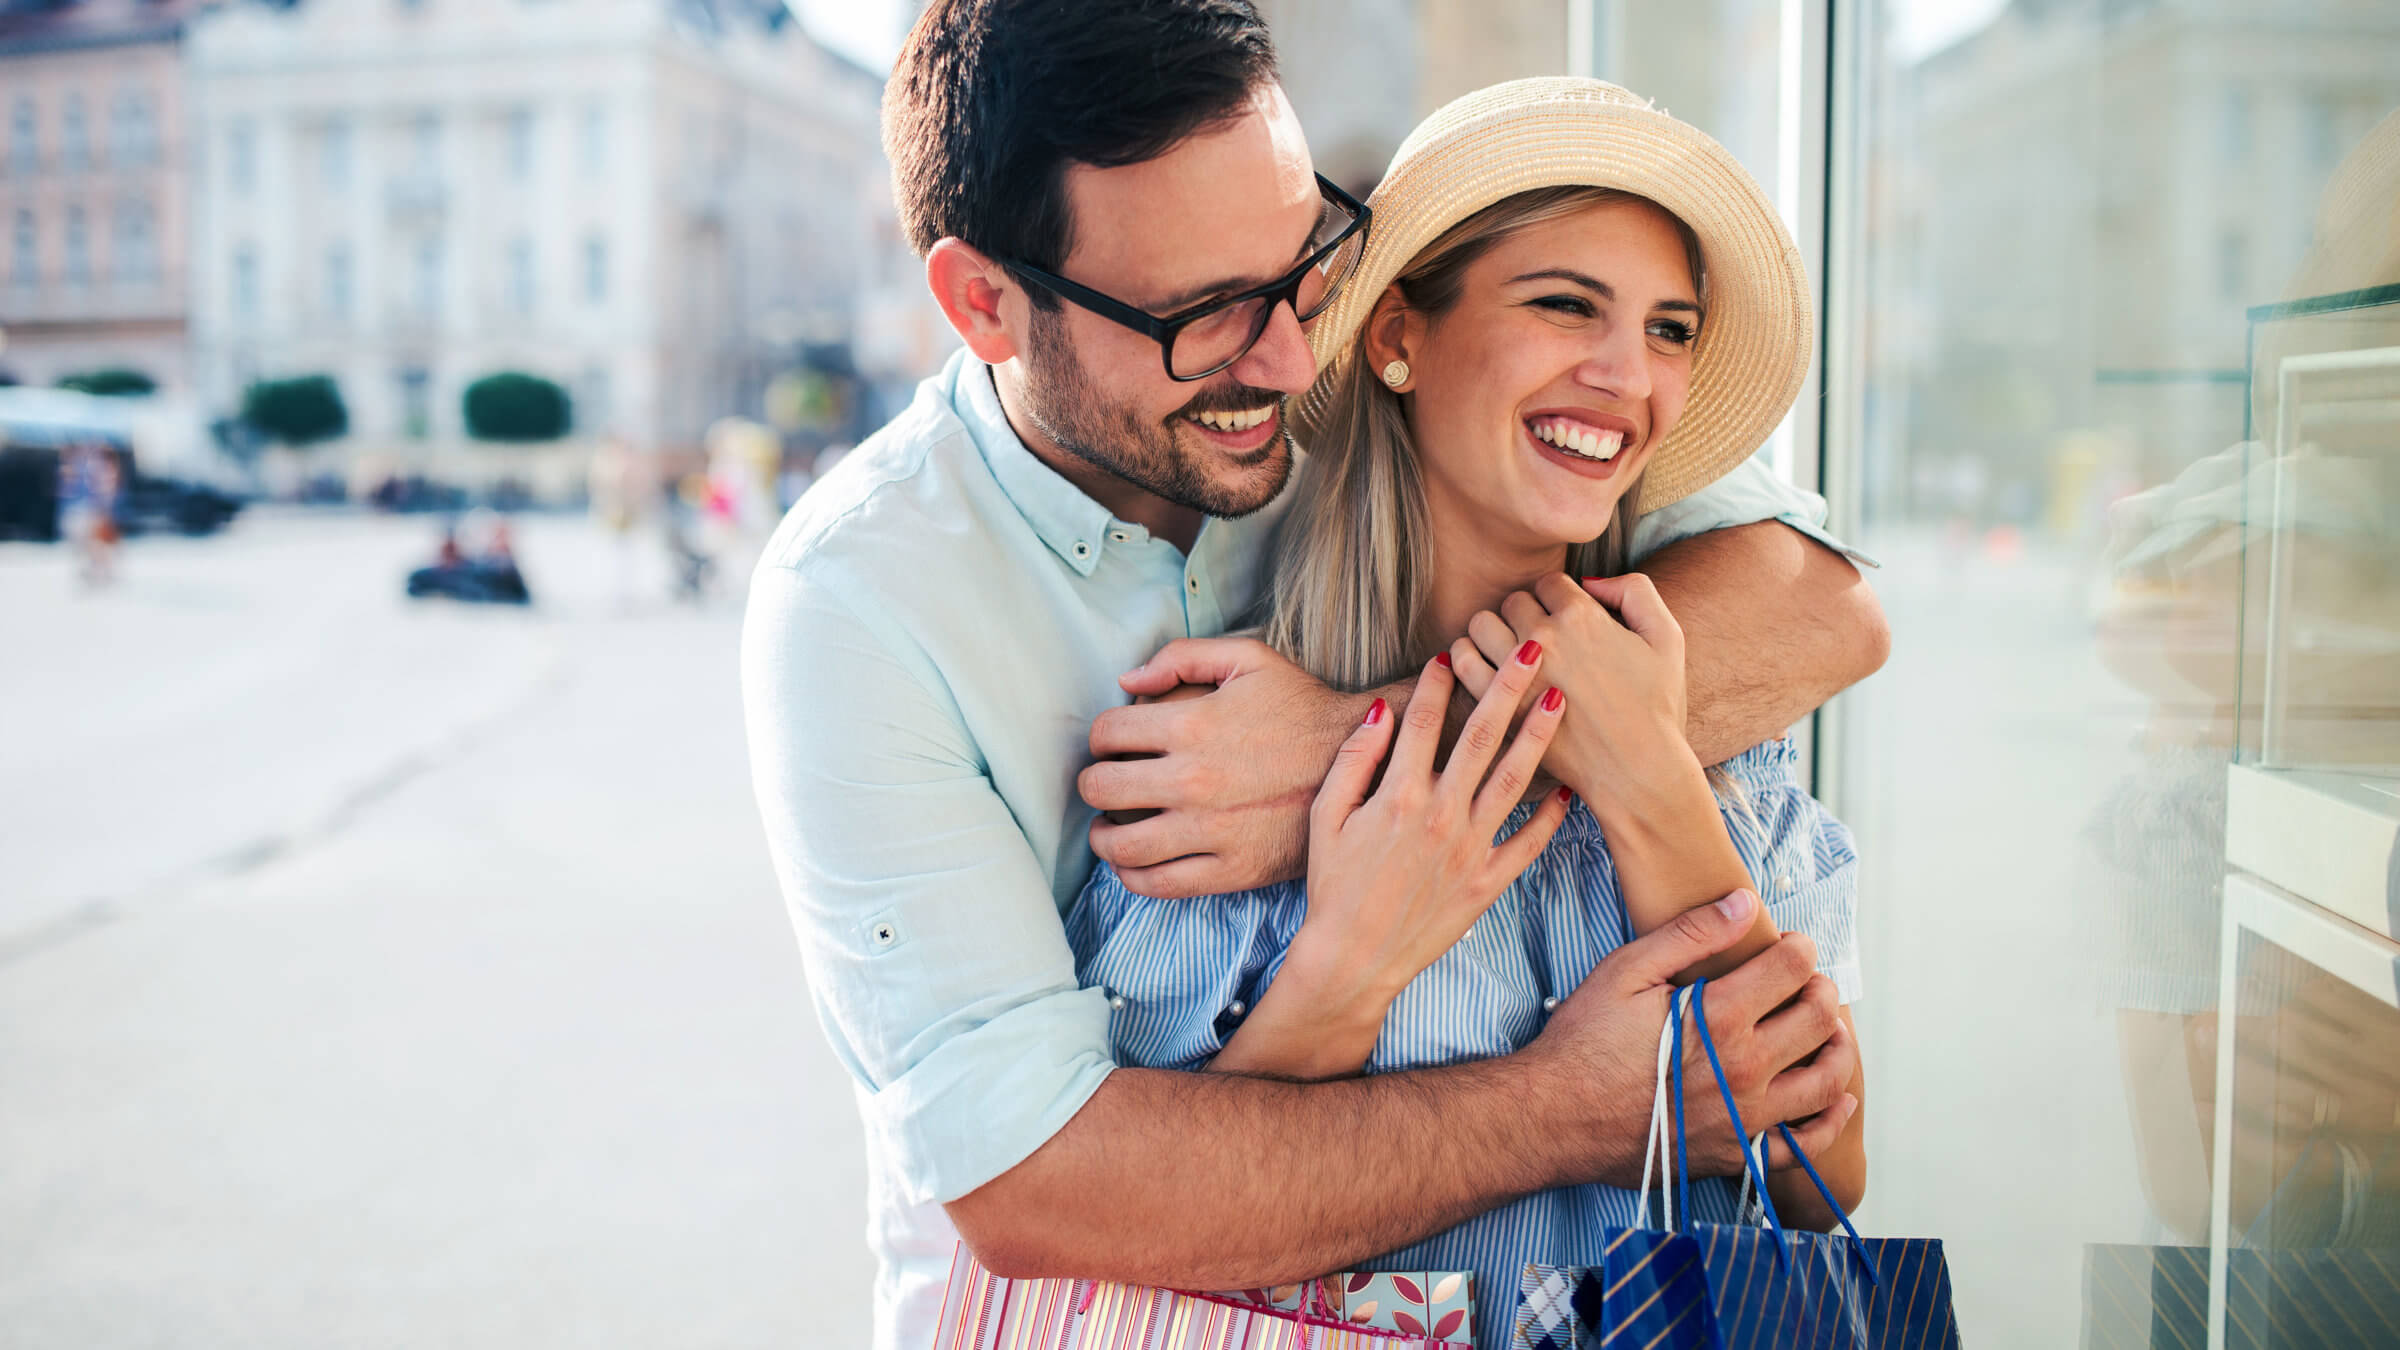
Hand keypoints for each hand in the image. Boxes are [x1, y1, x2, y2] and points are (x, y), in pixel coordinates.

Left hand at [1079, 637, 1362, 897]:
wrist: (1362, 763)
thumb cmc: (1303, 707)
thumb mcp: (1250, 659)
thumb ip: (1183, 655)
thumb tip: (1127, 681)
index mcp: (1192, 725)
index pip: (1107, 733)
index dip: (1101, 736)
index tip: (1111, 744)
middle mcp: (1193, 781)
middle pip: (1101, 788)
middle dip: (1094, 782)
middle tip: (1104, 782)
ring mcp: (1211, 831)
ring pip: (1121, 844)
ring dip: (1103, 835)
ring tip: (1107, 828)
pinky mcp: (1231, 870)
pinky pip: (1158, 884)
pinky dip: (1132, 875)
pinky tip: (1132, 862)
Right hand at [1282, 647, 1573, 1010]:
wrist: (1354, 959)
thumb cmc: (1334, 888)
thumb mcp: (1327, 818)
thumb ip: (1354, 761)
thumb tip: (1381, 712)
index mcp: (1399, 796)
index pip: (1425, 722)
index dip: (1439, 683)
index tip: (1452, 654)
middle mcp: (1441, 816)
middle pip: (1481, 736)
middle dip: (1507, 686)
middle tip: (1533, 646)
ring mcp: (1470, 849)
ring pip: (1513, 779)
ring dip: (1538, 735)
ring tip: (1560, 698)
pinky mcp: (1488, 882)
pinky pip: (1528, 842)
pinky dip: (1550, 815)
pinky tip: (1567, 787)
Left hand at [1450, 573, 1696, 815]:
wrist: (1639, 772)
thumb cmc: (1658, 708)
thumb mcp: (1667, 638)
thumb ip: (1635, 591)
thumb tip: (1589, 580)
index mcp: (1582, 616)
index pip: (1548, 582)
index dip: (1557, 599)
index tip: (1564, 622)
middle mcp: (1545, 638)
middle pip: (1513, 601)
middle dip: (1525, 615)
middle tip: (1539, 641)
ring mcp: (1517, 672)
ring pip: (1481, 624)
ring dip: (1493, 632)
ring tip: (1508, 651)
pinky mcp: (1499, 705)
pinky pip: (1461, 660)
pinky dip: (1465, 656)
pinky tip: (1482, 666)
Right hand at [1534, 895, 1859, 1188]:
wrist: (1554, 1118)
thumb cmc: (1583, 1042)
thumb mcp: (1626, 971)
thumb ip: (1690, 934)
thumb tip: (1743, 901)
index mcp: (1719, 1016)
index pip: (1793, 967)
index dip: (1799, 947)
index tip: (1789, 946)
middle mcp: (1744, 1068)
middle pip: (1820, 1018)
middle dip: (1821, 989)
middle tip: (1805, 984)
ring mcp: (1746, 1117)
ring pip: (1827, 1079)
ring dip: (1837, 1047)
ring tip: (1827, 1032)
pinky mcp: (1739, 1153)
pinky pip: (1806, 1145)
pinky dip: (1829, 1120)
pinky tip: (1834, 1099)